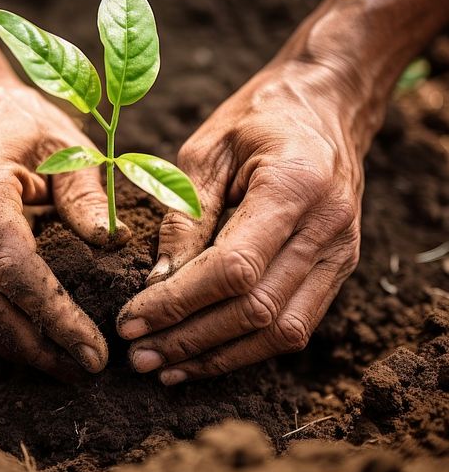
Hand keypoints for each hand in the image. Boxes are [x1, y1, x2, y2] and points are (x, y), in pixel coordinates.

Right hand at [0, 75, 123, 377]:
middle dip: (36, 347)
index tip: (93, 348)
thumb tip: (111, 245)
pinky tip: (36, 341)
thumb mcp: (62, 140)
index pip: (10, 267)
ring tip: (66, 364)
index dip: (52, 314)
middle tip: (86, 368)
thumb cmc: (16, 121)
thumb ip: (85, 191)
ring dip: (17, 348)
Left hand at [118, 60, 369, 383]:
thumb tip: (157, 283)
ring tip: (163, 368)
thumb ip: (184, 215)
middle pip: (256, 309)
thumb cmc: (259, 117)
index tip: (131, 319)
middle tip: (136, 355)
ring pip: (281, 331)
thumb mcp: (207, 149)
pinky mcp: (339, 269)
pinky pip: (296, 325)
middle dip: (189, 339)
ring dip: (217, 357)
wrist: (328, 103)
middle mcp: (328, 227)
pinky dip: (247, 349)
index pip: (233, 268)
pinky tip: (202, 357)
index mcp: (294, 186)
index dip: (178, 303)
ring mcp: (341, 252)